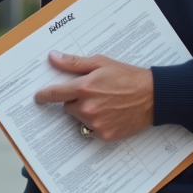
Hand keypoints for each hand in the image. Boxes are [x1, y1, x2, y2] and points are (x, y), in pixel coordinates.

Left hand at [33, 52, 153, 141]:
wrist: (153, 96)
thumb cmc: (127, 76)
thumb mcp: (101, 63)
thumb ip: (74, 63)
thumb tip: (53, 57)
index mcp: (84, 87)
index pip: (55, 94)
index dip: (45, 95)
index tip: (39, 97)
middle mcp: (87, 107)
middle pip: (68, 107)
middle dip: (76, 100)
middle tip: (95, 93)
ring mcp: (96, 123)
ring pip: (80, 118)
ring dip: (87, 112)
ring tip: (106, 103)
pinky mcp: (105, 135)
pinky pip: (92, 130)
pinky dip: (98, 123)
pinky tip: (111, 114)